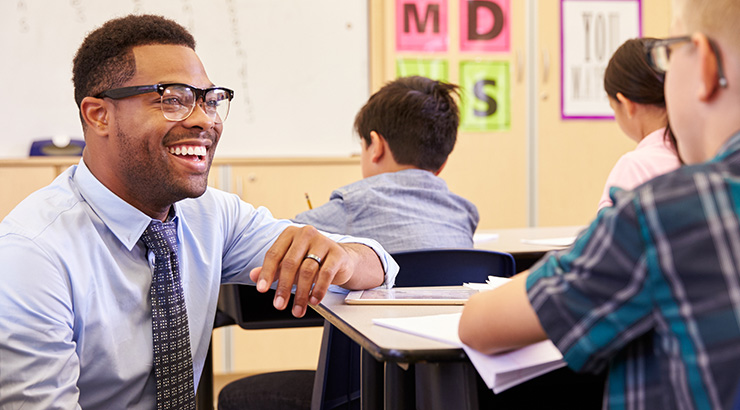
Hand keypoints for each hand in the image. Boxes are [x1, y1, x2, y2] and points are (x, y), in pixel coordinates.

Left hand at [249, 225, 380, 316]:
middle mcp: (306, 234)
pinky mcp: (337, 253)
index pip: (274, 254)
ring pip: (307, 271)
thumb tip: (253, 276)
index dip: (266, 273)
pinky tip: (313, 300)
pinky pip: (326, 274)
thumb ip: (272, 269)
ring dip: (301, 294)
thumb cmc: (311, 259)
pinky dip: (318, 290)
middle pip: (290, 263)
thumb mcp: (289, 263)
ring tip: (298, 309)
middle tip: (279, 305)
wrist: (340, 258)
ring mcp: (323, 242)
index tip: (262, 290)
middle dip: (283, 287)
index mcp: (290, 234)